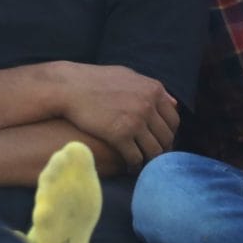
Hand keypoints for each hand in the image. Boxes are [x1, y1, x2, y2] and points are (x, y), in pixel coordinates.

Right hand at [54, 62, 178, 171]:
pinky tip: (130, 166)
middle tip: (153, 156)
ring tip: (143, 163)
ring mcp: (135, 121)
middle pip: (166, 137)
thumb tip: (173, 102)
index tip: (160, 141)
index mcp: (154, 90)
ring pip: (154, 150)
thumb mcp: (128, 76)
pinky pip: (135, 157)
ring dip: (150, 159)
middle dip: (162, 149)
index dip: (168, 133)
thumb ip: (151, 89)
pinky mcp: (120, 135)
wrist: (69, 87)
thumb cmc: (96, 81)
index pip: (174, 120)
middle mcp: (148, 105)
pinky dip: (135, 165)